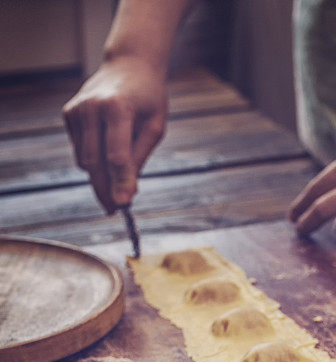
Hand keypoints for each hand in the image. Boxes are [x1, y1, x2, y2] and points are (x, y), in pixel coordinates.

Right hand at [63, 56, 166, 212]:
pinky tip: (106, 156)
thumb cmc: (148, 98)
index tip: (124, 205)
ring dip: (100, 179)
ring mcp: (77, 109)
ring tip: (116, 188)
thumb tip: (126, 192)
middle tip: (115, 210)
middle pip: (96, 162)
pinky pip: (80, 151)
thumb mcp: (155, 127)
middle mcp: (91, 107)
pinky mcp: (68, 114)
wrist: (129, 65)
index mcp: (117, 107)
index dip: (120, 183)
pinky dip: (93, 162)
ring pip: (85, 161)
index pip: (117, 155)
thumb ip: (139, 157)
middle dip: (105, 189)